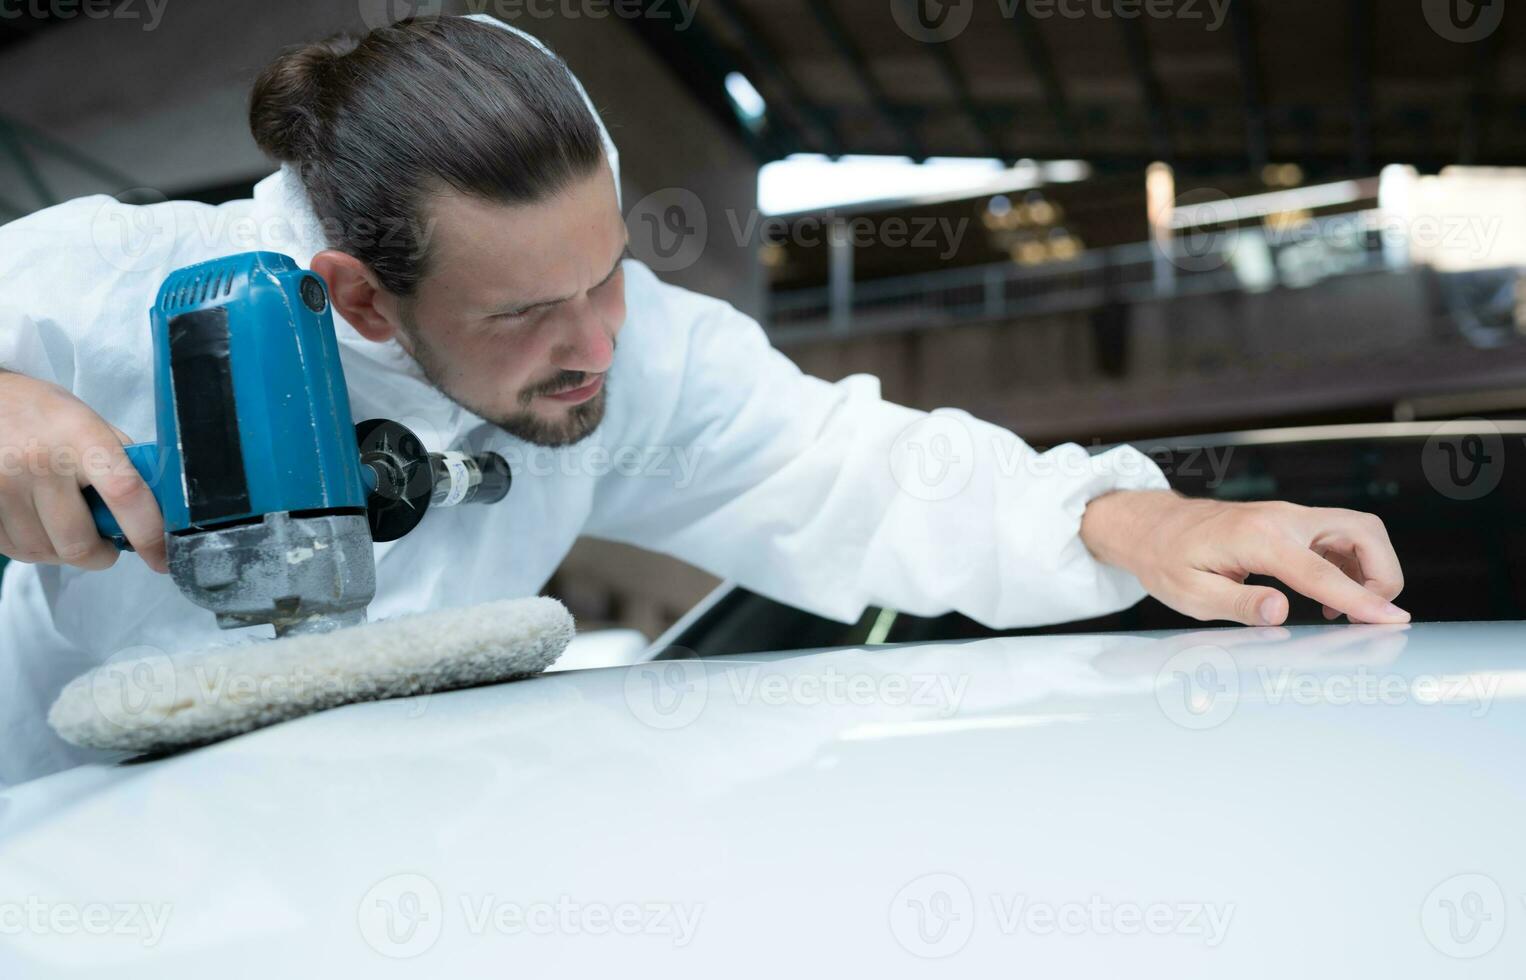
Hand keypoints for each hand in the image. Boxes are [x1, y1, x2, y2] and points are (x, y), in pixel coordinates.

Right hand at [0, 370, 166, 572]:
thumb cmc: (41, 413)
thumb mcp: (88, 421)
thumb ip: (121, 462)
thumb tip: (156, 509)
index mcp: (81, 435)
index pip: (125, 493)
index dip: (149, 535)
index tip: (162, 558)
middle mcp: (39, 462)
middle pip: (78, 543)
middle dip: (100, 555)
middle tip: (104, 545)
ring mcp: (2, 484)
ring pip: (43, 552)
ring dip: (60, 551)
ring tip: (62, 525)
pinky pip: (12, 549)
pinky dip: (30, 546)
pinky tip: (33, 522)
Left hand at [1080, 490, 1406, 625]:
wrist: (1152, 527)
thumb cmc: (1167, 561)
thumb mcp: (1191, 593)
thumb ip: (1238, 603)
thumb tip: (1280, 612)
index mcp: (1258, 538)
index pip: (1323, 573)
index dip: (1363, 599)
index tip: (1395, 622)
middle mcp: (1281, 519)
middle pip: (1362, 530)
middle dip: (1384, 572)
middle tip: (1370, 616)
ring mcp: (1288, 516)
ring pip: (1356, 530)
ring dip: (1369, 568)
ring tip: (1344, 613)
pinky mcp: (1289, 522)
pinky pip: (1338, 536)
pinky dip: (1350, 565)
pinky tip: (1328, 599)